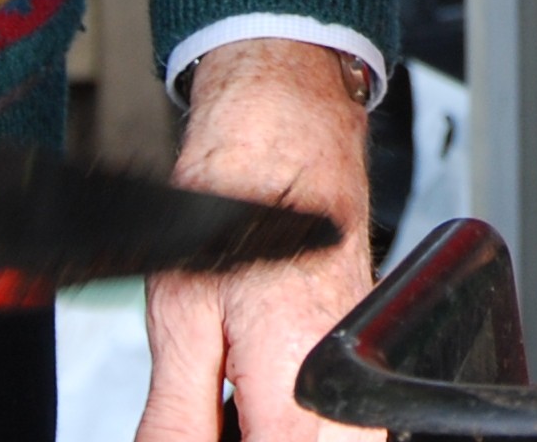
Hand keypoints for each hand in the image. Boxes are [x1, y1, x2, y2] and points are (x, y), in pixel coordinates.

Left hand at [138, 38, 377, 441]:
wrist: (286, 126)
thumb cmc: (237, 196)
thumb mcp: (179, 323)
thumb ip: (176, 418)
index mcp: (299, 382)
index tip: (192, 428)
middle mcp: (345, 378)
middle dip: (263, 437)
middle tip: (213, 413)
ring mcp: (360, 358)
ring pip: (342, 437)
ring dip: (283, 431)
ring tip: (231, 403)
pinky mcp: (357, 338)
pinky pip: (341, 411)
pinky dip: (298, 414)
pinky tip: (250, 393)